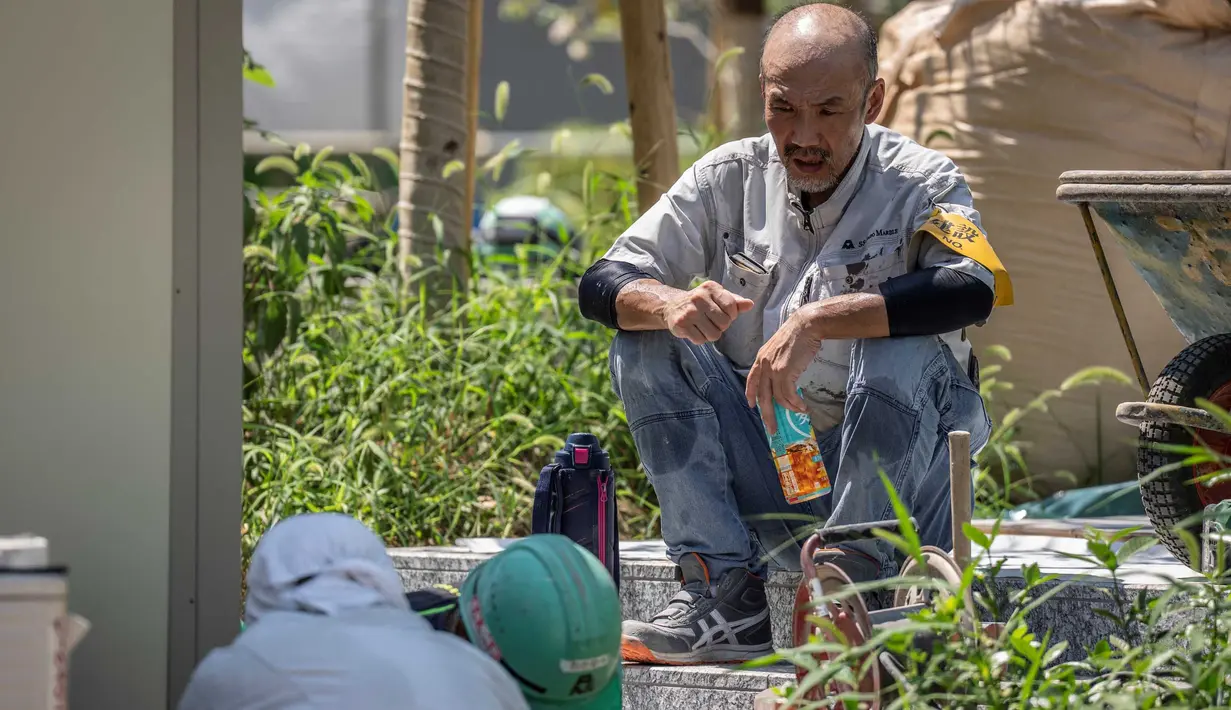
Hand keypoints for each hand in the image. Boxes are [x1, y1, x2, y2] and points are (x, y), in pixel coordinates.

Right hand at [661, 280, 753, 344]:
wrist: (672, 306)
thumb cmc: (700, 303)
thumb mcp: (717, 297)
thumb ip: (734, 302)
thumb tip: (750, 304)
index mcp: (711, 288)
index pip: (732, 307)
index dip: (730, 315)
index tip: (722, 314)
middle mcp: (699, 297)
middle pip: (724, 323)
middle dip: (720, 326)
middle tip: (711, 321)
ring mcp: (689, 311)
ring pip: (713, 334)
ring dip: (710, 334)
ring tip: (703, 326)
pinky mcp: (681, 324)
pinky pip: (700, 340)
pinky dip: (699, 339)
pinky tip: (694, 330)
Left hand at [745, 304, 823, 433]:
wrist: (806, 326)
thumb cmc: (797, 336)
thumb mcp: (781, 348)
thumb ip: (777, 362)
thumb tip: (784, 377)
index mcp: (761, 359)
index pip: (752, 379)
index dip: (751, 394)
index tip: (751, 405)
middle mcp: (764, 365)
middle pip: (762, 396)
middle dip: (767, 414)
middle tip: (771, 428)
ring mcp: (773, 369)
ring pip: (777, 398)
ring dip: (789, 409)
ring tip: (798, 412)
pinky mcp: (784, 372)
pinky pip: (788, 395)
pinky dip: (795, 404)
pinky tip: (802, 407)